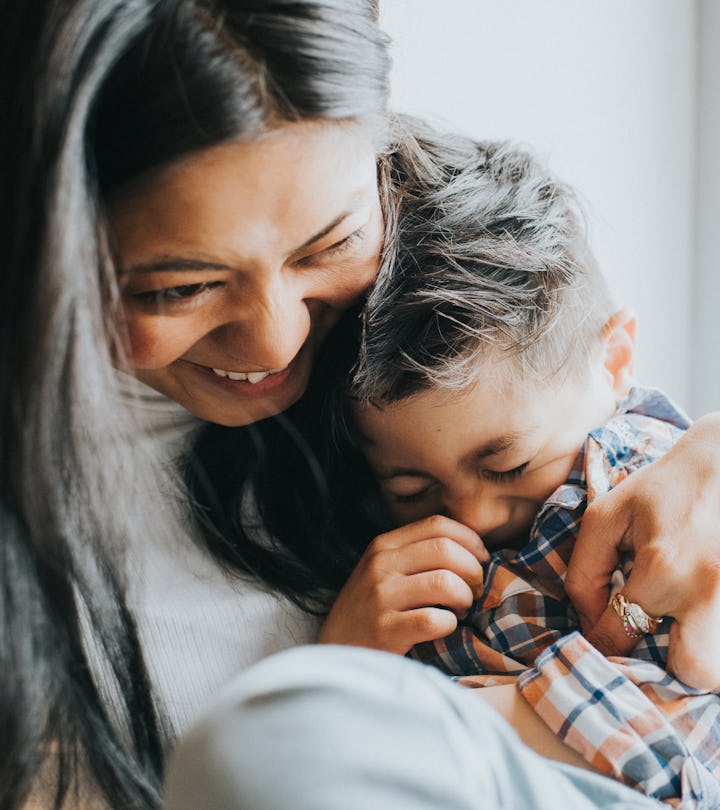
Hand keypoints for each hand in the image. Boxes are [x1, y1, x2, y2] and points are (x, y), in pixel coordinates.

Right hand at [318, 515, 487, 653]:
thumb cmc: (370, 612)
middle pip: (446, 550)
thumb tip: (473, 550)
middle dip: (472, 571)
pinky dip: (450, 625)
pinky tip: (444, 628)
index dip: (469, 539)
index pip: (437, 525)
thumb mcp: (383, 572)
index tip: (481, 559)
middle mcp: (380, 565)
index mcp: (383, 545)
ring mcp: (381, 596)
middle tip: (474, 591)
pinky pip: (435, 620)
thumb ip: (417, 555)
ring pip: (445, 583)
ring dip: (464, 598)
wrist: (334, 653)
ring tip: (459, 610)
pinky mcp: (385, 630)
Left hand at [565, 413, 719, 688]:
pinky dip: (714, 638)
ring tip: (681, 630)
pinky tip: (697, 617)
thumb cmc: (662, 488)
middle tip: (656, 640)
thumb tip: (586, 619)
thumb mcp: (607, 515)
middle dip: (669, 667)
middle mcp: (706, 590)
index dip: (600, 642)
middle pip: (694, 673)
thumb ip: (584, 570)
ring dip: (698, 656)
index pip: (619, 636)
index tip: (600, 633)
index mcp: (663, 567)